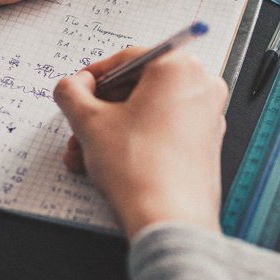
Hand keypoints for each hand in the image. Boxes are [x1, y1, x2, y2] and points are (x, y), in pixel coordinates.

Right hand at [53, 47, 226, 238]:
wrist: (169, 219)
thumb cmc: (139, 169)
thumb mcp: (89, 122)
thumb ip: (71, 93)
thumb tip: (71, 85)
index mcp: (178, 68)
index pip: (127, 59)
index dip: (93, 76)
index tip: (76, 89)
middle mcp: (201, 87)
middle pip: (137, 88)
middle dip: (100, 111)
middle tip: (78, 126)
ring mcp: (207, 117)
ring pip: (147, 113)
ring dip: (110, 130)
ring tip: (83, 154)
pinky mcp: (206, 144)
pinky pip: (162, 131)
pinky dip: (134, 142)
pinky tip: (104, 164)